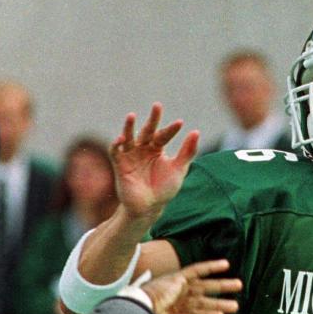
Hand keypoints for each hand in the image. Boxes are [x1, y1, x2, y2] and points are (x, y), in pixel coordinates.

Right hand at [110, 103, 198, 219]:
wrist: (150, 208)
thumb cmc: (164, 189)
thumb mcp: (179, 170)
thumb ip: (187, 152)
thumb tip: (196, 132)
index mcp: (156, 149)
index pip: (164, 135)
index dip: (171, 129)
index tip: (180, 123)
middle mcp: (143, 149)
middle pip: (147, 130)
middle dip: (152, 119)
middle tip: (157, 106)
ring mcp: (131, 156)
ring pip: (128, 137)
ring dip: (129, 127)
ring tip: (131, 116)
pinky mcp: (120, 165)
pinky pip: (116, 152)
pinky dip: (116, 144)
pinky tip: (121, 139)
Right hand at [140, 259, 241, 313]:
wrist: (140, 311)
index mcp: (172, 313)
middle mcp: (177, 299)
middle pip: (204, 300)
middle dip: (219, 301)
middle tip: (236, 304)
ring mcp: (179, 288)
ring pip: (206, 287)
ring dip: (223, 286)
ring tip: (239, 285)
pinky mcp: (180, 278)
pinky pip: (198, 270)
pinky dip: (211, 267)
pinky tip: (226, 265)